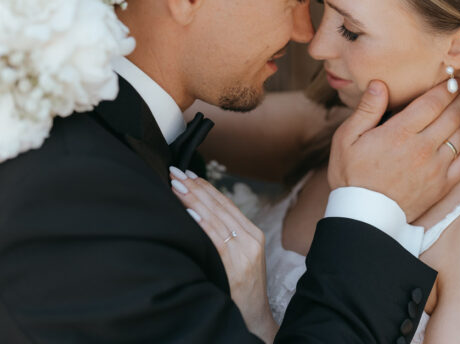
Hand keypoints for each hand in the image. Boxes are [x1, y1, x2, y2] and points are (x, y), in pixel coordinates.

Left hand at [169, 167, 277, 342]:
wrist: (255, 317)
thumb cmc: (241, 290)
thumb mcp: (238, 258)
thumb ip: (224, 237)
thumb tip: (196, 214)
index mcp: (253, 234)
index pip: (226, 204)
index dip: (206, 187)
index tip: (187, 174)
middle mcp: (251, 238)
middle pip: (219, 207)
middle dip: (195, 188)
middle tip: (175, 173)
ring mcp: (245, 251)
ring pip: (216, 218)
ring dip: (193, 199)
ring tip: (175, 186)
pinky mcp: (237, 265)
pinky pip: (215, 238)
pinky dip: (201, 223)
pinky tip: (188, 211)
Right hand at [327, 79, 459, 221]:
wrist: (363, 217)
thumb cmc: (351, 175)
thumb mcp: (346, 139)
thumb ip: (366, 110)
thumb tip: (380, 84)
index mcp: (400, 133)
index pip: (433, 102)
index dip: (447, 88)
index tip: (454, 80)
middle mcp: (422, 148)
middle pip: (453, 115)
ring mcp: (435, 168)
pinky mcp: (442, 186)